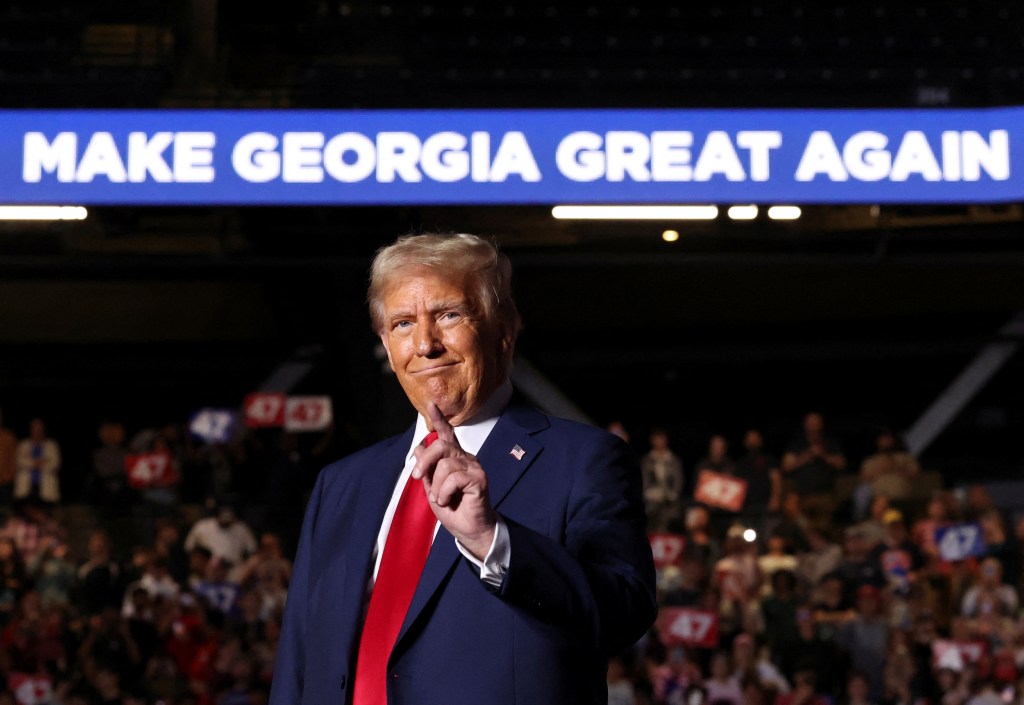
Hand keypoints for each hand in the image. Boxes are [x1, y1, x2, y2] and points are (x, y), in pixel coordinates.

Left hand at [412, 402, 496, 559]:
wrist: (469, 530)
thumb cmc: (453, 510)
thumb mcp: (432, 488)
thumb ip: (427, 468)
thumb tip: (419, 446)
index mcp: (455, 459)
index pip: (447, 434)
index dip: (439, 418)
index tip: (431, 404)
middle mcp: (466, 459)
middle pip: (440, 446)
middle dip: (425, 461)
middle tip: (418, 477)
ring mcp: (474, 467)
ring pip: (445, 465)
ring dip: (436, 486)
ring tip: (441, 499)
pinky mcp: (479, 479)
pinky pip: (453, 478)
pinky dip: (444, 493)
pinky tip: (449, 501)